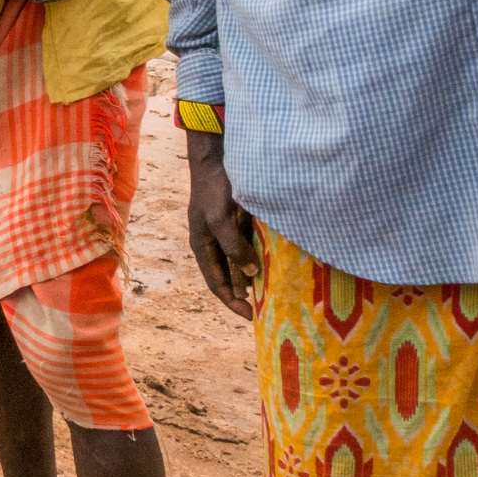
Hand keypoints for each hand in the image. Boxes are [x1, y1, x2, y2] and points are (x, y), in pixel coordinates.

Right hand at [186, 130, 256, 319]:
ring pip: (238, 265)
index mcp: (202, 247)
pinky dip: (259, 260)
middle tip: (266, 308)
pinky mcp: (236, 224)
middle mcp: (212, 244)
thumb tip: (249, 274)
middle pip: (227, 278)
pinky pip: (247, 249)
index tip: (252, 317)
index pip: (216, 284)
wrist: (215, 159)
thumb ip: (233, 247)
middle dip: (244, 295)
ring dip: (252, 278)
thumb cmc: (214, 190)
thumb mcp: (221, 219)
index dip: (232, 302)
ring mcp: (224, 234)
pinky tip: (275, 262)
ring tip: (273, 290)